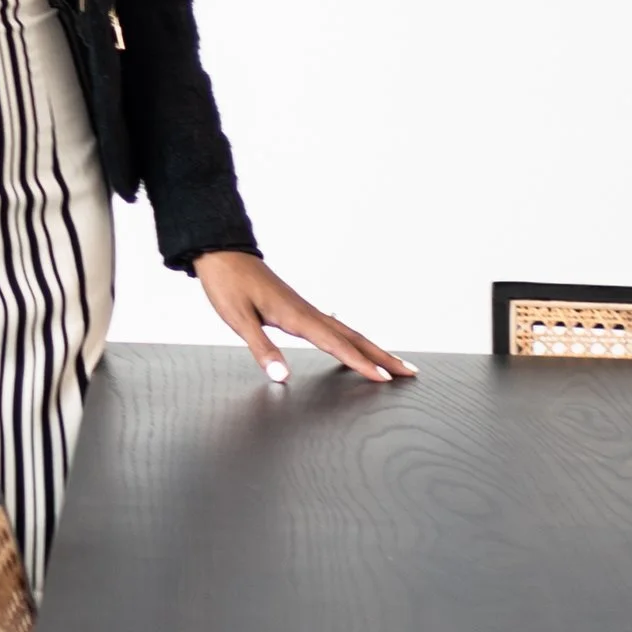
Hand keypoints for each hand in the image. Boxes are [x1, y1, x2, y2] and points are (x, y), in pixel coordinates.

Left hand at [193, 251, 416, 386]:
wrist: (221, 252)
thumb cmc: (228, 284)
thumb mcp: (238, 319)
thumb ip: (262, 349)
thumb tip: (282, 378)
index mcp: (297, 316)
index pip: (337, 345)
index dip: (361, 364)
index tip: (385, 379)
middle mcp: (307, 312)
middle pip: (354, 337)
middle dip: (383, 356)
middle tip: (410, 372)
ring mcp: (305, 309)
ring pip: (347, 331)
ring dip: (372, 348)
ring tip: (394, 362)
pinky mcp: (297, 308)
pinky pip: (334, 327)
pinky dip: (351, 339)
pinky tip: (352, 344)